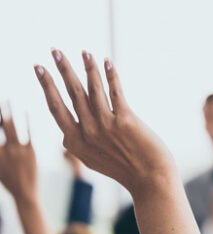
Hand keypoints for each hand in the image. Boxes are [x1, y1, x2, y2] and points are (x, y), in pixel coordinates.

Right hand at [0, 112, 36, 203]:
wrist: (25, 193)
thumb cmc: (9, 179)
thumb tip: (1, 138)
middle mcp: (3, 151)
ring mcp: (17, 151)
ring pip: (11, 127)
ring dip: (8, 112)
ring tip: (7, 100)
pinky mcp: (30, 152)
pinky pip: (28, 133)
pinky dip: (26, 121)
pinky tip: (26, 111)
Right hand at [34, 49, 174, 196]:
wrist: (149, 180)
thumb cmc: (124, 169)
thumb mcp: (94, 160)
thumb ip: (81, 144)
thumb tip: (70, 131)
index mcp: (76, 143)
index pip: (56, 109)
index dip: (47, 87)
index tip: (41, 70)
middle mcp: (87, 133)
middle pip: (71, 95)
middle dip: (61, 70)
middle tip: (54, 51)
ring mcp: (105, 126)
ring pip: (92, 90)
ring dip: (87, 67)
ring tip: (83, 52)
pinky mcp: (125, 121)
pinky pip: (115, 92)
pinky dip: (111, 75)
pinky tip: (107, 62)